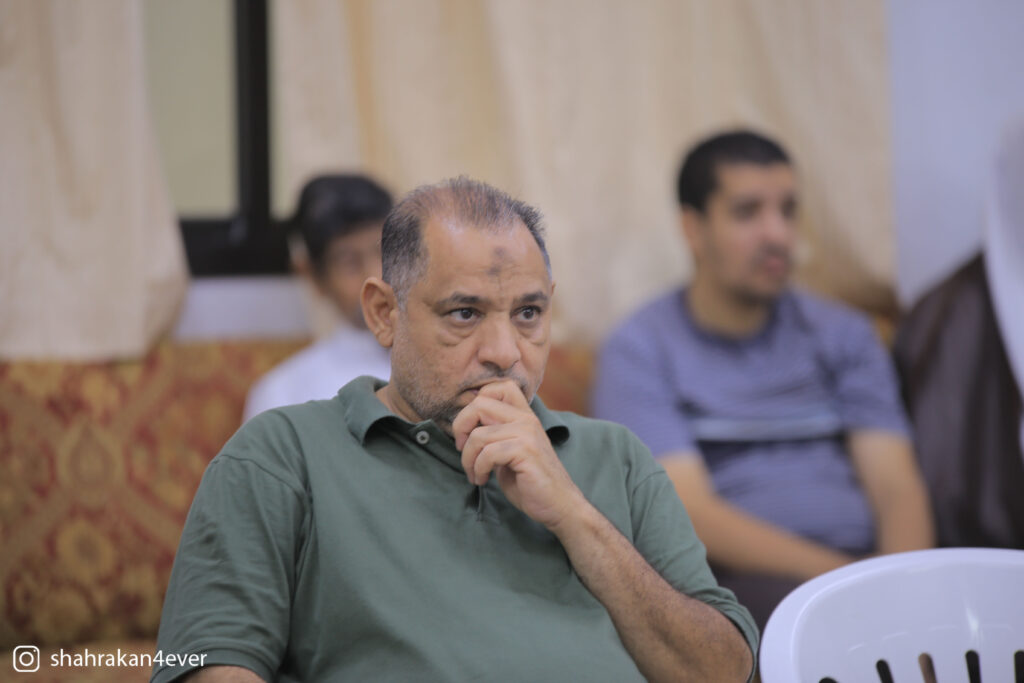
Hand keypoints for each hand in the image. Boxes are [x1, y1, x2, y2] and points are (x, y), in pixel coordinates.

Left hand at [452, 380, 585, 528]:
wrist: (559, 505)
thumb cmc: (530, 482)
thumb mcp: (508, 452)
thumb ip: (493, 435)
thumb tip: (464, 425)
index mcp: (523, 416)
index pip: (496, 388)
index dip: (473, 406)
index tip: (469, 433)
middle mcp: (526, 419)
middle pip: (479, 404)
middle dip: (461, 428)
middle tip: (462, 450)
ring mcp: (527, 433)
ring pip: (479, 435)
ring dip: (468, 458)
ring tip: (474, 474)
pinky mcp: (526, 450)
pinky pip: (487, 453)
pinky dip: (478, 469)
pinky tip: (483, 479)